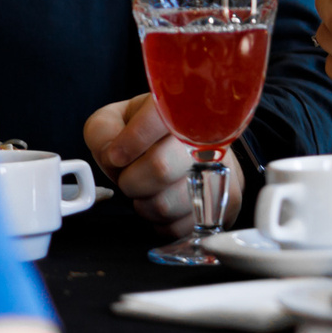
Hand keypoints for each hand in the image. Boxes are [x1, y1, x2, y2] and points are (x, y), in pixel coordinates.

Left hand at [83, 94, 238, 236]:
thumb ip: (102, 130)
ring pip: (165, 203)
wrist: (196, 148)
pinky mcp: (229, 201)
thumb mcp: (118, 119)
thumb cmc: (150, 137)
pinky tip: (167, 201)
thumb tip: (112, 154)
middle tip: (131, 175)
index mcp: (182, 106)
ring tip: (150, 190)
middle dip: (131, 180)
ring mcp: (224, 168)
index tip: (117, 154)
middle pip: (160, 168)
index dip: (129, 142)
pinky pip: (180, 226)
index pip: (157, 118)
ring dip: (145, 204)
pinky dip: (164, 221)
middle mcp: (209, 134)